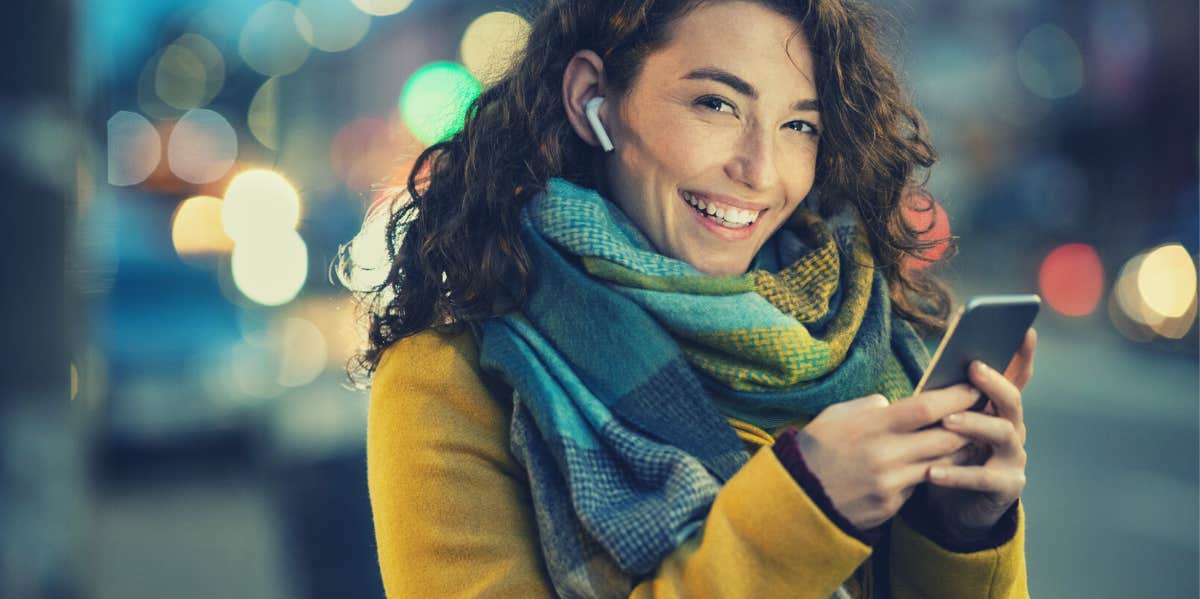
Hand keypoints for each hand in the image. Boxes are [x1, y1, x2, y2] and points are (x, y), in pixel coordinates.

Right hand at [795, 384, 988, 530]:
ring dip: (961, 450)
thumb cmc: (815, 451)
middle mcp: (885, 455)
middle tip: (985, 411)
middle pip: (946, 436)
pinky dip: (936, 471)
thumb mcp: (834, 416)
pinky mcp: (892, 505)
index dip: (956, 396)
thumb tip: (892, 403)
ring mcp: (891, 483)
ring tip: (973, 436)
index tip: (973, 387)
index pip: (927, 407)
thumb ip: (868, 406)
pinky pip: (922, 484)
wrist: (798, 500)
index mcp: (871, 427)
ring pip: (943, 463)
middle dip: (970, 423)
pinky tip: (943, 463)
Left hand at [919, 327, 1036, 536]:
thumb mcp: (947, 423)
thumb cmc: (948, 454)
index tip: (1026, 330)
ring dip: (974, 424)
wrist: (954, 506)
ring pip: (1001, 434)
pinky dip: (957, 475)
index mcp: (999, 409)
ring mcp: (1013, 458)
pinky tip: (932, 471)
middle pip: (1012, 401)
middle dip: (995, 382)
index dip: (1023, 355)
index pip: (1016, 377)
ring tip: (948, 421)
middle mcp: (1012, 429)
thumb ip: (948, 399)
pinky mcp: (1006, 487)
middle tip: (974, 367)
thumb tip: (937, 366)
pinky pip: (983, 479)